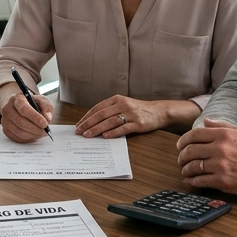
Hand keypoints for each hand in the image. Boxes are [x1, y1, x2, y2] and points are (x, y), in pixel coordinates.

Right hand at [0, 83, 53, 142]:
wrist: (19, 107)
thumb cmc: (32, 104)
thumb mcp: (41, 100)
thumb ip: (46, 107)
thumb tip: (47, 118)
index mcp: (17, 99)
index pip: (24, 108)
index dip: (35, 117)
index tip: (45, 123)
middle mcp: (8, 109)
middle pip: (21, 122)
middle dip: (35, 128)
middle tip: (45, 131)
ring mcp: (5, 120)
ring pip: (19, 131)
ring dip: (32, 135)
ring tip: (41, 133)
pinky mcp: (6, 130)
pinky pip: (17, 138)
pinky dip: (28, 139)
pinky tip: (34, 135)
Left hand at [76, 95, 200, 137]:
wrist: (159, 111)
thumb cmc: (138, 109)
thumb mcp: (123, 105)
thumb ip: (110, 111)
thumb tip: (93, 122)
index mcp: (116, 99)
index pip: (98, 108)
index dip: (87, 117)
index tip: (78, 125)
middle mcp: (122, 104)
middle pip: (101, 115)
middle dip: (88, 123)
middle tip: (79, 131)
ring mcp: (130, 114)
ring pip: (109, 122)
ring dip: (97, 129)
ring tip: (88, 135)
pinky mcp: (138, 123)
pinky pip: (123, 128)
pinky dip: (113, 132)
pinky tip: (105, 136)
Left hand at [176, 119, 236, 195]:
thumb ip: (220, 125)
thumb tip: (205, 121)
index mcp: (223, 135)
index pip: (194, 134)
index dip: (183, 140)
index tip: (180, 145)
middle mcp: (220, 149)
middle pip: (190, 151)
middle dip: (182, 156)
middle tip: (181, 159)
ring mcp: (220, 165)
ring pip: (193, 166)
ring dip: (185, 169)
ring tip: (185, 170)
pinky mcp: (222, 181)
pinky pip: (200, 180)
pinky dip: (192, 181)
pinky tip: (190, 180)